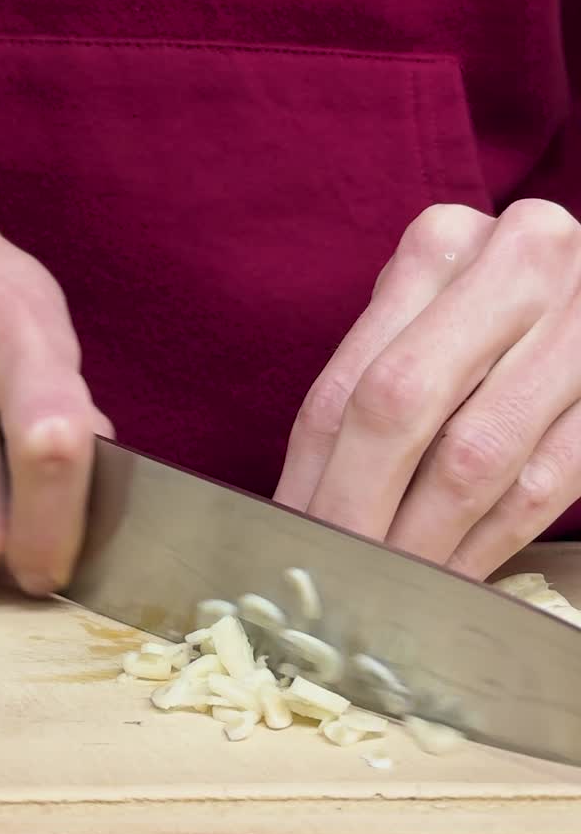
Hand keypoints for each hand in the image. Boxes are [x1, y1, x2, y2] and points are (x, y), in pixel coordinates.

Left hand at [275, 199, 580, 578]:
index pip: (350, 384)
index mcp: (442, 245)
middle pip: (399, 408)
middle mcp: (516, 263)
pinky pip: (541, 486)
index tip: (292, 546)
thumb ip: (374, 387)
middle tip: (332, 580)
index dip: (311, 480)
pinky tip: (454, 576)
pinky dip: (488, 544)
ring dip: (422, 543)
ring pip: (474, 458)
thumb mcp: (432, 320)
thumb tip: (305, 511)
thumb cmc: (501, 320)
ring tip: (386, 589)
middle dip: (356, 512)